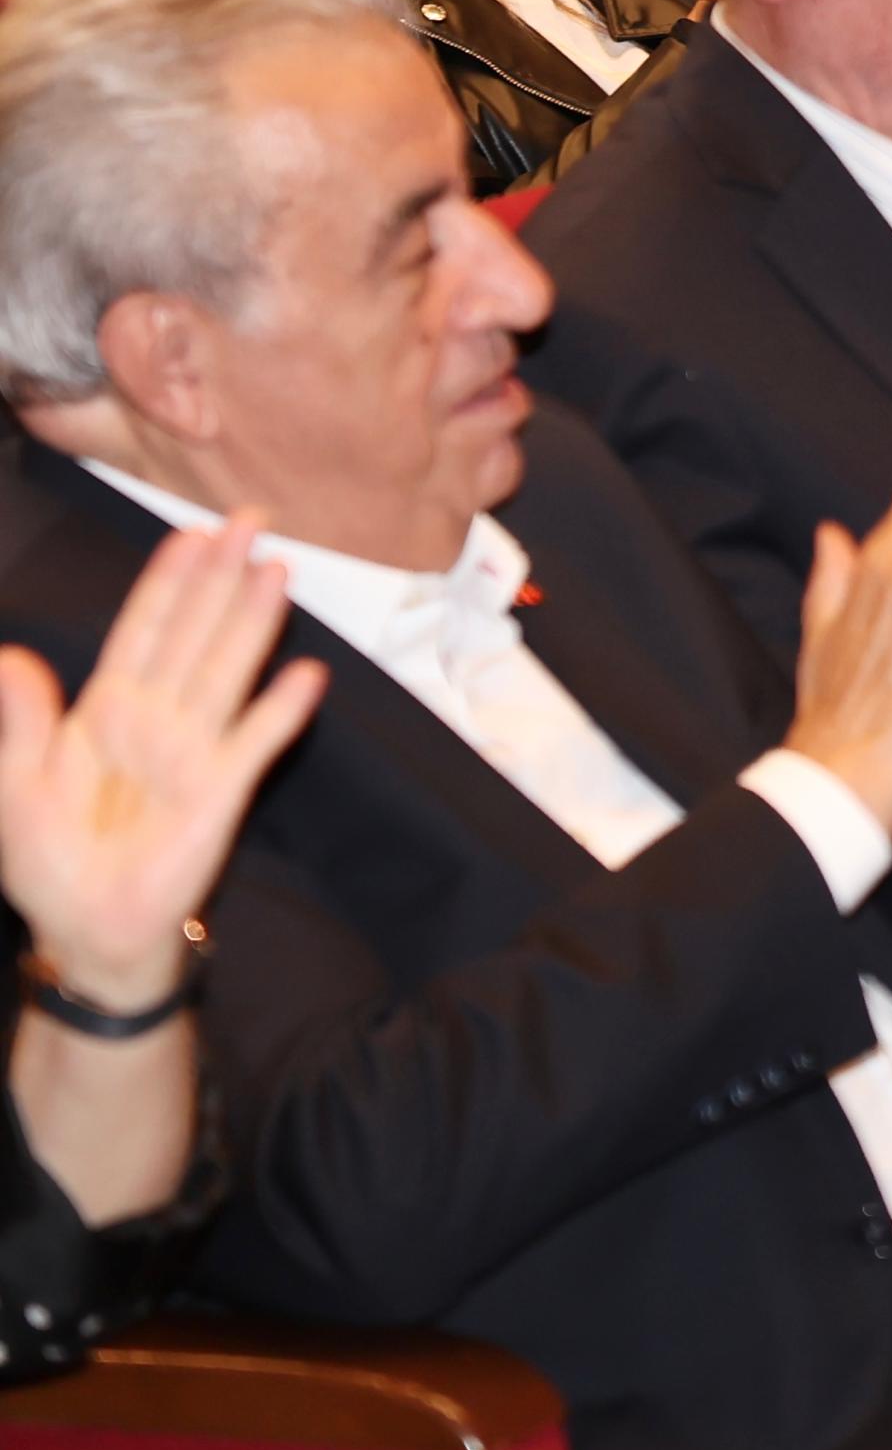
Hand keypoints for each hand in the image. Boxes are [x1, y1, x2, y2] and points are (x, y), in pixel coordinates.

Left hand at [0, 518, 321, 1004]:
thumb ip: (19, 721)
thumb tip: (10, 655)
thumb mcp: (14, 787)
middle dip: (221, 577)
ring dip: (252, 622)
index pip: (142, 630)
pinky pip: (254, 744)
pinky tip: (304, 676)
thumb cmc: (50, 859)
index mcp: (107, 710)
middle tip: (252, 520)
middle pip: (194, 634)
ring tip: (277, 572)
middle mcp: (158, 718)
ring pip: (227, 671)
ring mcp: (194, 751)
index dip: (167, 582)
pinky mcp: (222, 792)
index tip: (191, 533)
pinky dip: (280, 711)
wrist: (89, 929)